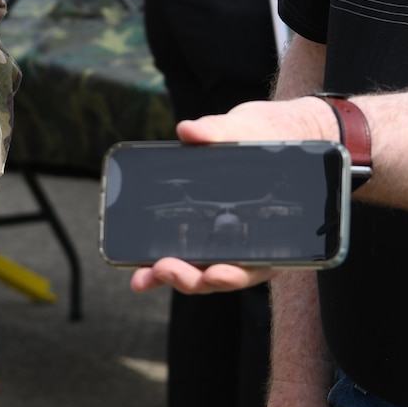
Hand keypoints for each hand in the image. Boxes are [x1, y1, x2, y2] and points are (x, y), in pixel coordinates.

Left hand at [130, 99, 343, 295]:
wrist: (266, 134)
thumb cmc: (268, 136)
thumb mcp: (249, 129)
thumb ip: (220, 131)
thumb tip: (189, 130)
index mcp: (272, 230)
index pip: (253, 264)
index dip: (233, 274)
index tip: (215, 273)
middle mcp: (247, 244)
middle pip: (218, 274)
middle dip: (190, 277)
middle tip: (164, 268)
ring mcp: (222, 242)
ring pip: (197, 270)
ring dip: (169, 275)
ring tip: (142, 277)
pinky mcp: (200, 232)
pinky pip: (182, 254)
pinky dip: (160, 262)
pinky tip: (136, 262)